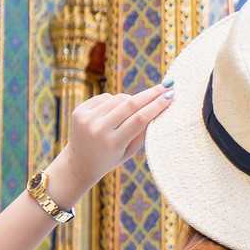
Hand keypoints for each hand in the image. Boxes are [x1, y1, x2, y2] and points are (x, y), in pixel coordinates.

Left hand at [50, 83, 173, 202]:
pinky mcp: (79, 111)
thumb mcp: (130, 151)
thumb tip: (160, 105)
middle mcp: (98, 130)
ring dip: (130, 100)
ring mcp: (87, 119)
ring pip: (118, 98)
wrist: (79, 164)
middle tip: (165, 86)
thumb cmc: (111, 158)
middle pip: (130, 105)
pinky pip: (105, 97)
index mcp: (113, 143)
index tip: (170, 96)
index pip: (139, 119)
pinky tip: (113, 112)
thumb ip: (143, 132)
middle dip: (150, 94)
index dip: (156, 106)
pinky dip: (114, 101)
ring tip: (132, 110)